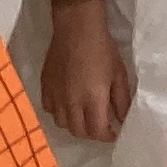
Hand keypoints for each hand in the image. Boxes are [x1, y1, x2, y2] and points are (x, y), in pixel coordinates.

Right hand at [41, 0, 131, 144]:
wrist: (76, 29)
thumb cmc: (102, 49)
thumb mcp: (119, 75)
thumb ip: (121, 100)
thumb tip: (122, 119)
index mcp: (92, 99)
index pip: (97, 131)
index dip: (107, 137)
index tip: (114, 133)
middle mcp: (71, 102)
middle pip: (78, 132)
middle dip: (92, 134)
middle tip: (101, 127)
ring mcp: (55, 95)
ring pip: (62, 123)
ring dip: (75, 125)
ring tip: (84, 117)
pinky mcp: (44, 87)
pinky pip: (49, 110)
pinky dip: (59, 113)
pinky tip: (67, 105)